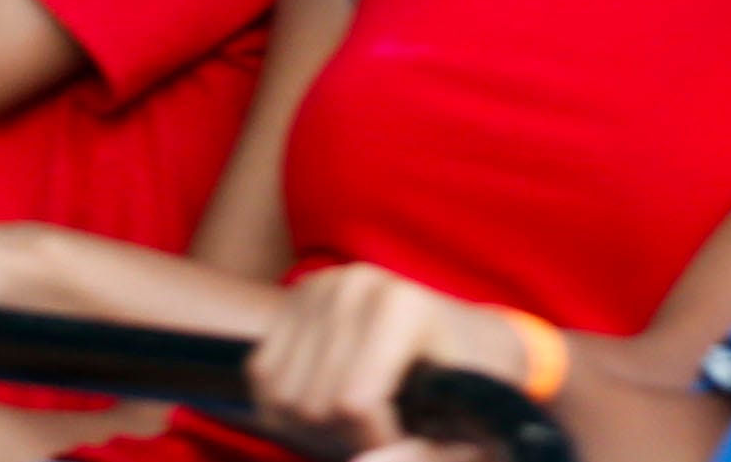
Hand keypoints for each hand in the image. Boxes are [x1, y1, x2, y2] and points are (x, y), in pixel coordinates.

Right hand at [250, 265, 545, 458]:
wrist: (463, 335)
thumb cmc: (469, 382)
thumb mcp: (469, 424)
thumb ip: (429, 454)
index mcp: (403, 305)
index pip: (354, 403)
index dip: (374, 440)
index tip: (405, 441)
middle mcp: (355, 285)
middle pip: (313, 405)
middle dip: (343, 438)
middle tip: (379, 434)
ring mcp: (318, 288)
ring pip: (280, 397)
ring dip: (312, 428)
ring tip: (357, 422)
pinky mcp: (291, 301)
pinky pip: (261, 378)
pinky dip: (287, 406)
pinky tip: (328, 402)